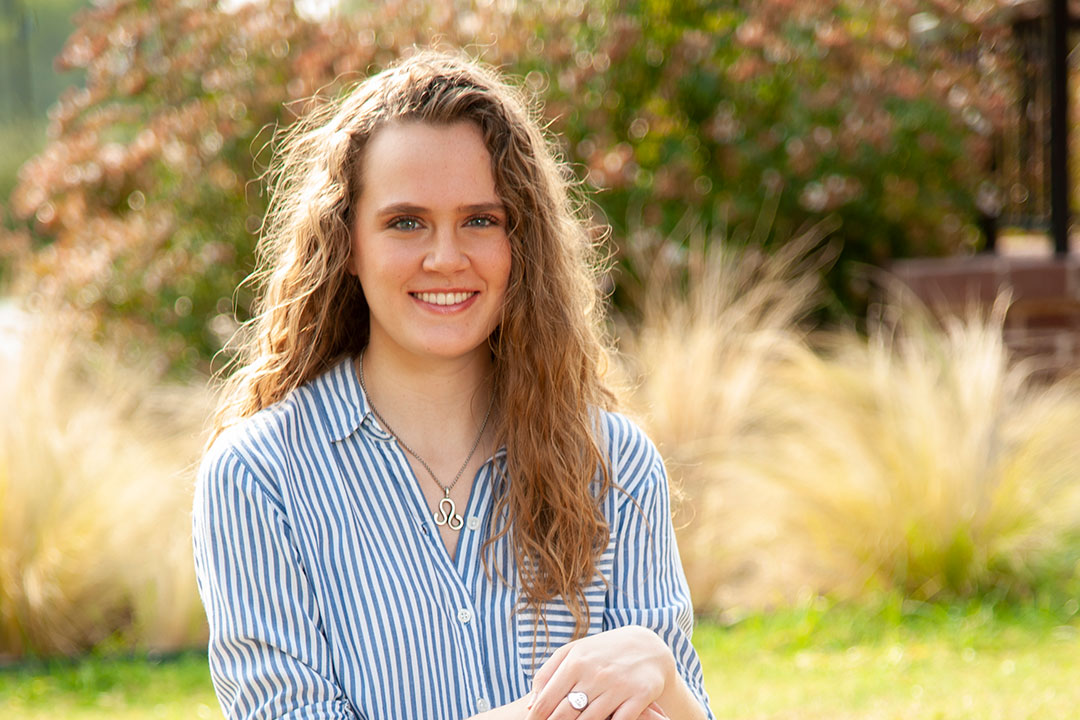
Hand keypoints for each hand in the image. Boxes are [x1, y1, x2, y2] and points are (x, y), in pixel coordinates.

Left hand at [524, 625, 676, 719]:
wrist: (648, 646)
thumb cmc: (602, 652)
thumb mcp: (573, 653)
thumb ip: (548, 674)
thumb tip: (532, 704)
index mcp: (576, 662)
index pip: (547, 700)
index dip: (536, 718)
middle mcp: (596, 673)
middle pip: (564, 715)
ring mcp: (618, 686)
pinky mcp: (639, 696)